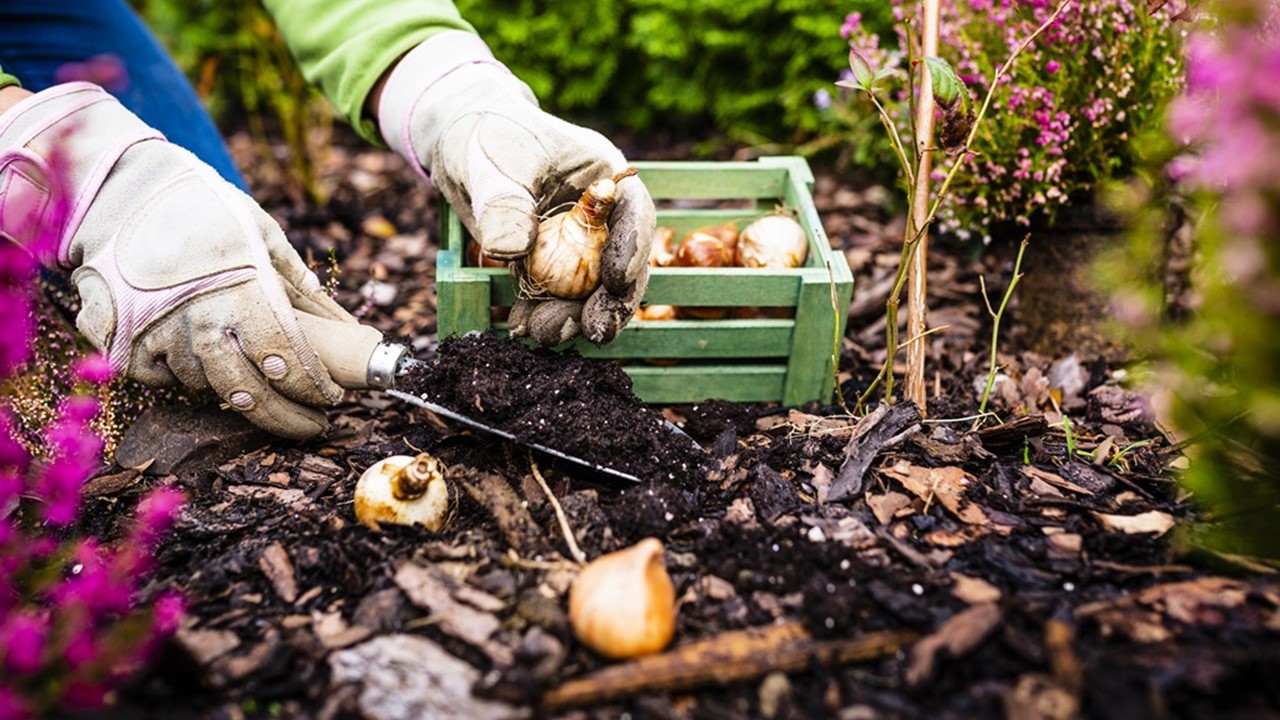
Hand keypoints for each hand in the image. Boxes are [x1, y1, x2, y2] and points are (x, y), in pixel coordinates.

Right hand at [0, 83, 356, 438]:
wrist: (122, 191)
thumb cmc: (203, 207)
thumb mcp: (259, 229)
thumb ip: (292, 273)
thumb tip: (331, 308)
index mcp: (243, 293)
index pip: (287, 360)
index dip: (312, 386)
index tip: (331, 398)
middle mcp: (200, 320)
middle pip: (248, 392)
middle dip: (285, 417)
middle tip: (312, 426)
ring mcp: (157, 333)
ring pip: (203, 385)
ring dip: (233, 390)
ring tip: (257, 385)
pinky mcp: (120, 339)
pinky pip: (155, 377)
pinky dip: (175, 376)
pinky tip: (196, 365)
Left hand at [376, 31, 654, 345]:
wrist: (459, 141)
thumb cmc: (487, 135)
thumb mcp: (495, 163)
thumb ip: (505, 205)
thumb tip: (510, 250)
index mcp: (605, 178)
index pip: (634, 215)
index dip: (633, 249)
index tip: (616, 280)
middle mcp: (599, 217)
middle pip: (619, 264)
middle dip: (609, 302)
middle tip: (595, 331)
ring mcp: (575, 245)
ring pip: (587, 290)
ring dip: (571, 317)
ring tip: (544, 332)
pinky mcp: (547, 265)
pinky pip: (551, 297)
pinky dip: (538, 314)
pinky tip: (521, 327)